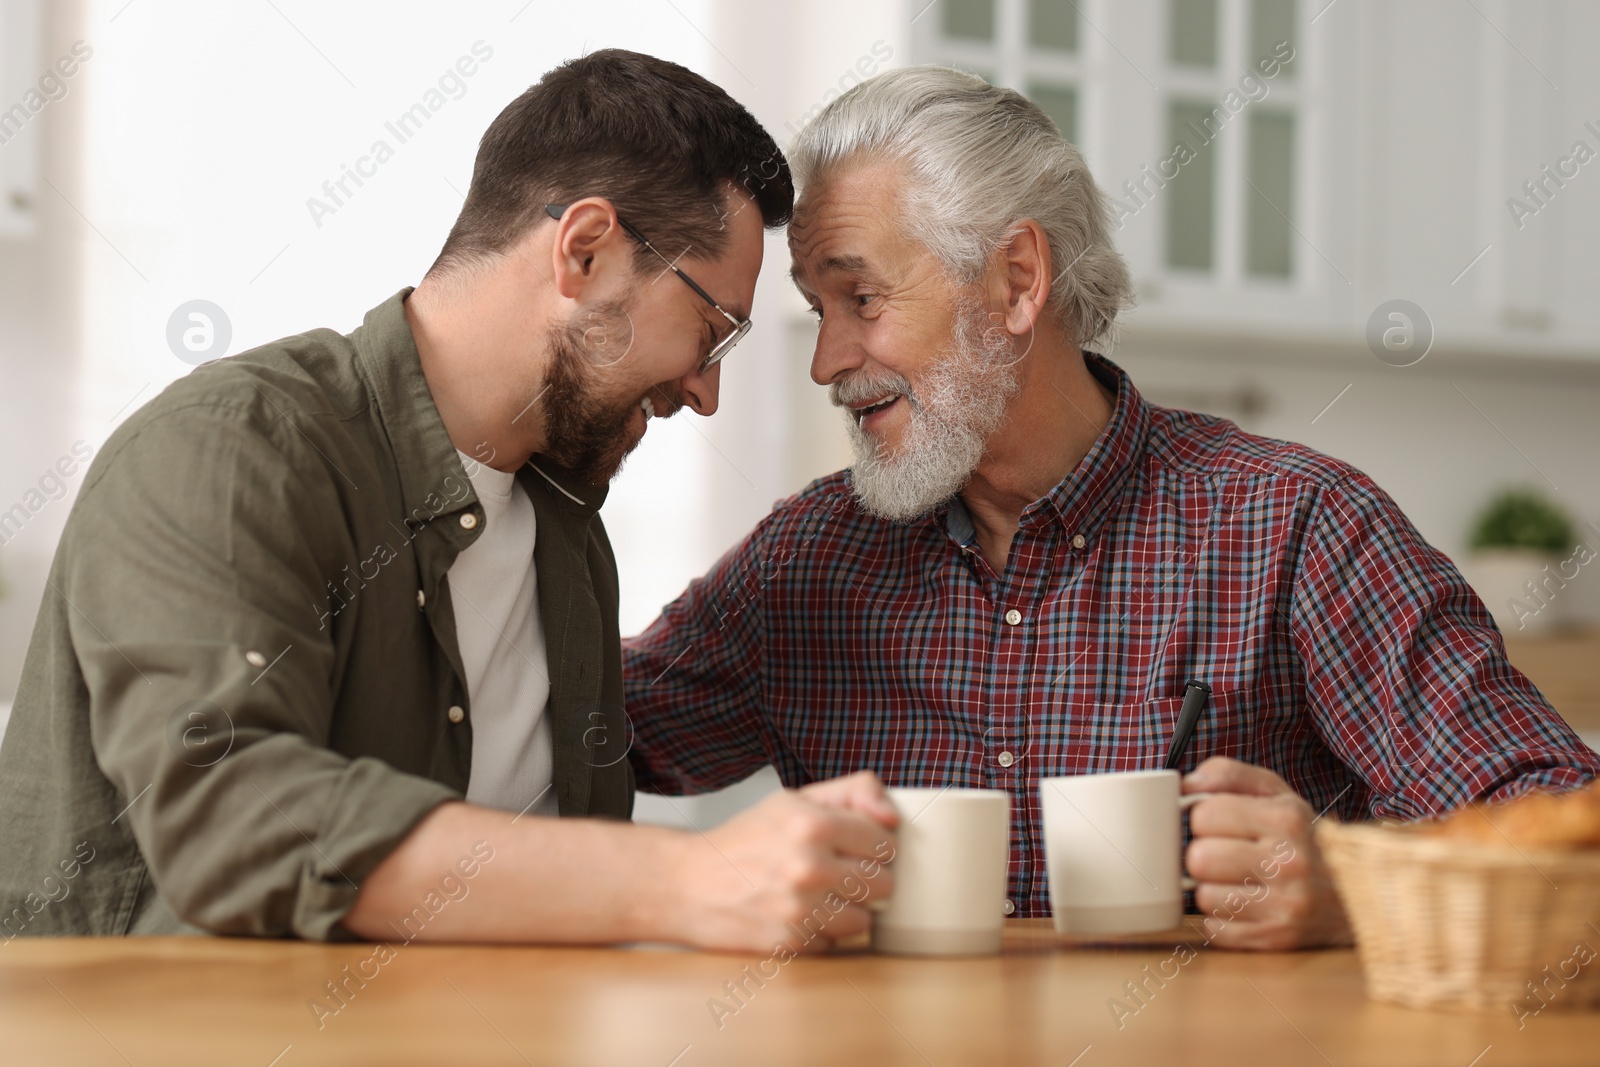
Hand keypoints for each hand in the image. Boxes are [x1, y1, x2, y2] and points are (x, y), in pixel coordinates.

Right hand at [664, 777, 896, 952]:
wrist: (688, 883)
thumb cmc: (746, 839)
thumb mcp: (795, 798)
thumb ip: (853, 792)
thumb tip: (892, 818)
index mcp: (813, 823)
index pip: (886, 844)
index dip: (874, 846)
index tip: (855, 848)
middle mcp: (808, 866)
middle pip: (884, 884)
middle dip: (866, 878)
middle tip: (838, 872)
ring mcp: (799, 909)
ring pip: (864, 919)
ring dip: (846, 909)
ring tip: (818, 895)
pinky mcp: (789, 943)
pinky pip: (835, 943)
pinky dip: (821, 933)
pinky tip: (797, 915)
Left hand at [1182, 756, 1352, 950]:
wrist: (1358, 895)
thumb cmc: (1304, 838)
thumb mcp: (1277, 794)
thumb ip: (1229, 775)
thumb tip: (1186, 784)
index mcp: (1286, 819)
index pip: (1204, 815)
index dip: (1203, 819)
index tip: (1217, 825)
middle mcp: (1289, 862)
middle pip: (1199, 859)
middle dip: (1203, 856)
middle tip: (1224, 855)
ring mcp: (1286, 905)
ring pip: (1204, 897)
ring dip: (1212, 890)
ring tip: (1237, 882)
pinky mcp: (1278, 939)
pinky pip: (1216, 930)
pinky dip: (1222, 920)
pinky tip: (1244, 907)